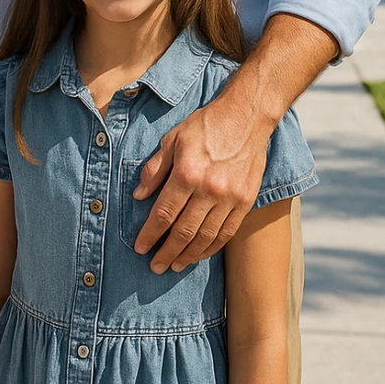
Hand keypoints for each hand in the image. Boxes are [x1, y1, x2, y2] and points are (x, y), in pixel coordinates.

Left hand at [132, 95, 269, 273]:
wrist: (246, 116)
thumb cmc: (205, 125)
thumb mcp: (172, 139)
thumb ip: (154, 169)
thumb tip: (138, 196)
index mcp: (186, 173)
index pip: (163, 213)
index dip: (150, 234)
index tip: (140, 249)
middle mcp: (209, 189)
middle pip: (184, 231)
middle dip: (167, 252)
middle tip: (155, 267)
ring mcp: (230, 197)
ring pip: (206, 237)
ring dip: (189, 255)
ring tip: (175, 265)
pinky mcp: (246, 201)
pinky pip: (227, 232)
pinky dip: (212, 247)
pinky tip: (199, 254)